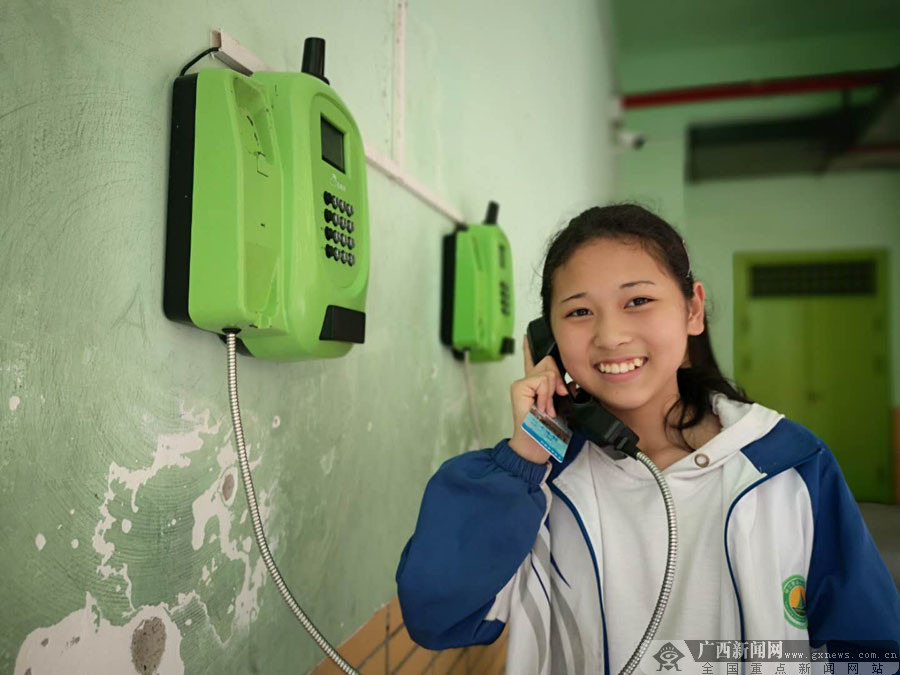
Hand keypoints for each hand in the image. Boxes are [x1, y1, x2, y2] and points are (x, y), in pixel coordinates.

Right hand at [508, 333, 570, 463]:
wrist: (537, 444)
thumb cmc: (548, 430)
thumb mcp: (561, 407)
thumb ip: (563, 391)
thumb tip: (571, 383)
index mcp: (536, 385)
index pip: (533, 361)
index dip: (530, 347)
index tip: (526, 335)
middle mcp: (527, 381)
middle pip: (549, 362)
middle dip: (558, 380)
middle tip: (555, 399)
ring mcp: (522, 383)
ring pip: (548, 371)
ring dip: (552, 392)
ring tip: (546, 408)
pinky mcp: (519, 387)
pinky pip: (542, 380)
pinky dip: (546, 394)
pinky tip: (541, 406)